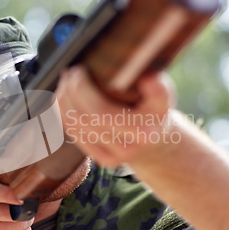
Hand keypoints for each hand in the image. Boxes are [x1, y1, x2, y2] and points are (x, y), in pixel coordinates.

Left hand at [57, 65, 175, 165]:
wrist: (156, 142)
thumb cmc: (156, 111)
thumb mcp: (164, 97)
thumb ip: (158, 88)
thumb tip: (145, 77)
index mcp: (143, 131)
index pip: (102, 111)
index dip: (84, 90)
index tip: (81, 69)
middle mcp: (128, 147)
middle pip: (86, 116)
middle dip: (72, 90)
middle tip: (72, 70)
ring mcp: (113, 158)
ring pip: (76, 125)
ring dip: (65, 99)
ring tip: (67, 80)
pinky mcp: (102, 160)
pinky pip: (75, 134)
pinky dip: (65, 113)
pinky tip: (65, 97)